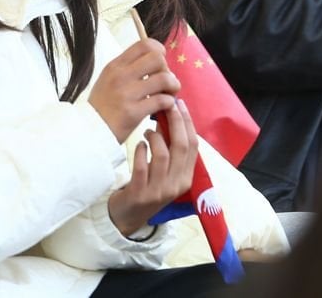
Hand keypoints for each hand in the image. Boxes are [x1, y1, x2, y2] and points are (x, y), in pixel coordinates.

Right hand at [87, 39, 179, 143]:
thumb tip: (154, 62)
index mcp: (115, 65)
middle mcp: (121, 76)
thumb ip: (127, 69)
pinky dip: (169, 103)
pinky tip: (165, 107)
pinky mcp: (133, 112)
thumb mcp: (107, 79)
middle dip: (167, 69)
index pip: (144, 44)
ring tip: (170, 94)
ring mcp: (127, 94)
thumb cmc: (101, 106)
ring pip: (164, 79)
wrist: (88, 130)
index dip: (159, 51)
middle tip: (165, 82)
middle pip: (157, 58)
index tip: (160, 64)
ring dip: (173, 86)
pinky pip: (162, 101)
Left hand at [107, 99, 198, 236]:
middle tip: (166, 106)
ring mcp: (158, 191)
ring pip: (162, 155)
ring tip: (148, 131)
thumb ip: (171, 151)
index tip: (180, 104)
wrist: (128, 217)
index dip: (187, 123)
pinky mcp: (140, 193)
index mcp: (186, 179)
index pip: (193, 146)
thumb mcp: (166, 172)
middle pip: (180, 147)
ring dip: (155, 136)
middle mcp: (175, 185)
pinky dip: (140, 151)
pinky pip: (141, 166)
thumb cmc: (148, 187)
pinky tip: (138, 145)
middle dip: (175, 122)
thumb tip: (170, 118)